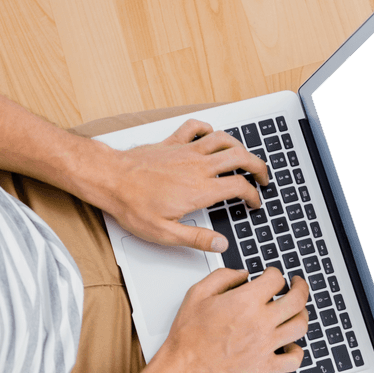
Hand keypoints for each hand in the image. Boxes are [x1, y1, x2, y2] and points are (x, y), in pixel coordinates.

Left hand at [85, 119, 269, 252]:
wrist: (110, 179)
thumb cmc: (132, 205)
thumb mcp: (165, 233)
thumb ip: (197, 240)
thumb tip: (220, 245)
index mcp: (200, 190)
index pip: (239, 187)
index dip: (253, 196)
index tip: (253, 203)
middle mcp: (197, 166)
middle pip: (240, 157)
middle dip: (258, 166)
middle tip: (263, 177)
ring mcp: (185, 151)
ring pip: (223, 139)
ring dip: (239, 146)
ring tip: (245, 156)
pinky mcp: (172, 142)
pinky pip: (195, 127)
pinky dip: (208, 129)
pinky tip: (211, 135)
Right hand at [156, 267, 309, 372]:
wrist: (185, 370)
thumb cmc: (188, 336)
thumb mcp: (198, 294)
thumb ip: (223, 277)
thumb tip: (242, 274)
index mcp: (245, 302)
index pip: (276, 280)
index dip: (275, 273)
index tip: (271, 275)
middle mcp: (260, 322)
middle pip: (297, 300)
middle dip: (300, 287)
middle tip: (297, 285)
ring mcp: (265, 346)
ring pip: (300, 327)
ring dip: (302, 315)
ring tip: (298, 311)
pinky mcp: (264, 366)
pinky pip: (293, 360)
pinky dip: (297, 351)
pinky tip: (291, 345)